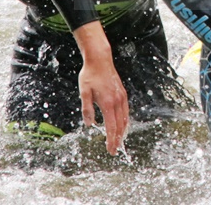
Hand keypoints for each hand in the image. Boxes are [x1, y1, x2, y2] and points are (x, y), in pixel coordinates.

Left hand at [73, 22, 128, 154]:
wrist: (100, 60)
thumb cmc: (90, 76)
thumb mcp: (84, 92)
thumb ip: (87, 109)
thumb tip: (90, 124)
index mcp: (108, 103)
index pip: (111, 127)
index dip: (111, 140)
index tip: (111, 150)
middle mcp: (118, 101)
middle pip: (120, 125)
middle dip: (118, 139)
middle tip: (114, 151)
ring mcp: (122, 97)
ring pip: (125, 119)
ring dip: (123, 132)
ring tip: (119, 141)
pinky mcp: (123, 94)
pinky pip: (126, 111)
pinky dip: (125, 122)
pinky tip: (122, 125)